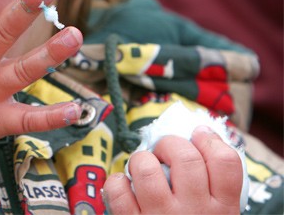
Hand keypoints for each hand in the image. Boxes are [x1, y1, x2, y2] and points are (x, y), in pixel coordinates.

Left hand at [103, 126, 243, 213]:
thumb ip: (213, 184)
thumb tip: (200, 135)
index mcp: (223, 210)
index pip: (226, 161)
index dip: (210, 140)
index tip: (198, 136)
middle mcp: (195, 212)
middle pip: (185, 157)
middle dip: (169, 143)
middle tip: (164, 150)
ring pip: (146, 168)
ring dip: (141, 159)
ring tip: (143, 168)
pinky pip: (118, 189)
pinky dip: (116, 181)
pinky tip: (124, 187)